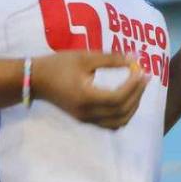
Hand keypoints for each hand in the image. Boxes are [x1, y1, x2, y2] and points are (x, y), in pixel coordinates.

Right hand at [31, 51, 149, 129]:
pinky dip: (123, 114)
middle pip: (121, 111)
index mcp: (86, 97)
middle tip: (144, 77)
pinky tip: (127, 99)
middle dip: (137, 94)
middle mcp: (87, 113)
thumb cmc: (59, 65)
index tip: (141, 71)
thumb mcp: (85, 57)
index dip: (133, 86)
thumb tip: (135, 58)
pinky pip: (111, 124)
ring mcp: (86, 119)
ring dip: (132, 107)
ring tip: (138, 88)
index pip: (118, 97)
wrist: (36, 80)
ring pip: (118, 122)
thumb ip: (111, 59)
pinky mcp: (85, 120)